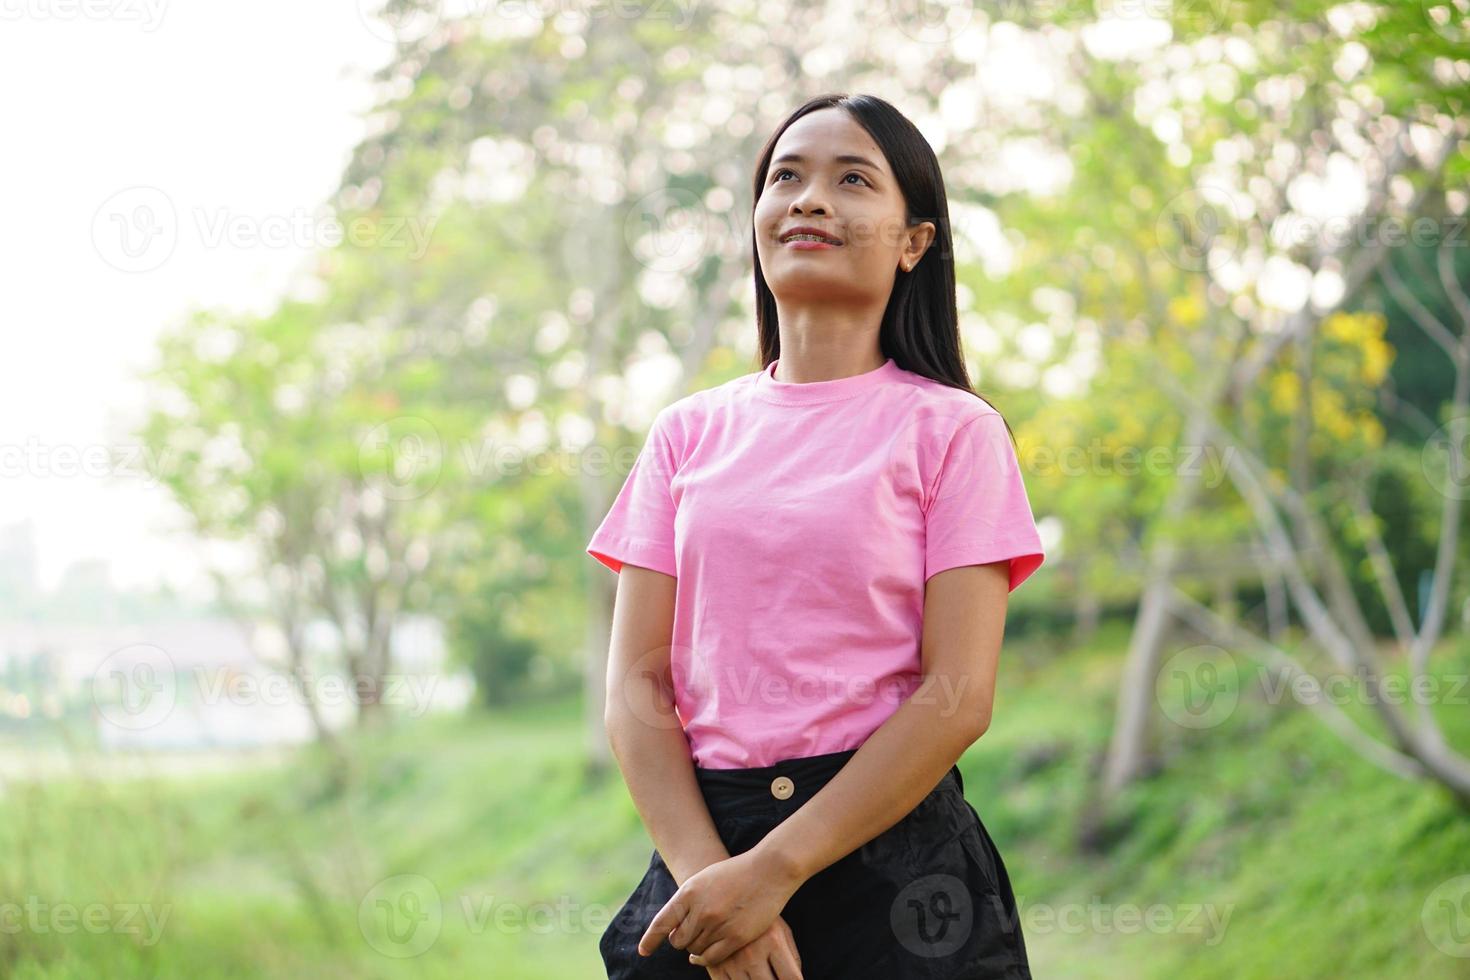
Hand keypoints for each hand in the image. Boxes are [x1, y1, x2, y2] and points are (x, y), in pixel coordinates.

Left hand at [638, 846, 804, 967]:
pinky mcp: (735, 937)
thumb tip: (674, 928)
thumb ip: (687, 902)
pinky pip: (711, 958)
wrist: (769, 870)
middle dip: (681, 940)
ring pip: (695, 949)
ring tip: (705, 937)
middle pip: (678, 940)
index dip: (650, 940)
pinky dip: (705, 959)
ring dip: (696, 947)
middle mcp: (700, 910)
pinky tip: (706, 955)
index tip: (643, 951)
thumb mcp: (704, 880)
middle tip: (689, 935)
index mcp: (689, 892)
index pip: (662, 922)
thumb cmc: (735, 873)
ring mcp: (718, 925)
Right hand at [703, 913, 802, 978]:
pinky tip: (743, 975)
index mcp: (773, 941)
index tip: (791, 978)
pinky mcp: (715, 965)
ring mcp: (731, 960)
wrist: (724, 894)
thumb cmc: (759, 914)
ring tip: (757, 971)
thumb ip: (792, 957)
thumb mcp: (781, 930)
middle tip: (773, 973)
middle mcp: (752, 953)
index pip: (791, 978)